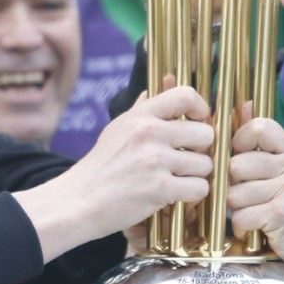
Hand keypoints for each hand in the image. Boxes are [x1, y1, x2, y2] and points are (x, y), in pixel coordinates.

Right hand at [15, 83, 212, 262]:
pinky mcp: (159, 188)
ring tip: (178, 181)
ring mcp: (155, 160)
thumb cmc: (100, 166)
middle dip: (201, 151)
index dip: (201, 110)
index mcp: (140, 115)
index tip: (197, 123)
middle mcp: (149, 133)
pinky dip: (192, 196)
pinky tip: (176, 196)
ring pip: (205, 164)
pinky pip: (199, 188)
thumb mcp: (118, 128)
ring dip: (196, 176)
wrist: (78, 200)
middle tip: (186, 161)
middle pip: (205, 134)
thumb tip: (161, 83)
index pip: (186, 95)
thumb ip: (143, 108)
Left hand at [226, 115, 283, 275]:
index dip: (239, 143)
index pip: (257, 128)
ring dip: (237, 209)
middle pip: (236, 165)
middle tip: (246, 195)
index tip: (241, 158)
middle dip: (233, 184)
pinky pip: (241, 216)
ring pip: (234, 194)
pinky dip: (241, 226)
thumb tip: (244, 105)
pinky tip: (253, 227)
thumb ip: (264, 138)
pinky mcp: (281, 214)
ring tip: (252, 212)